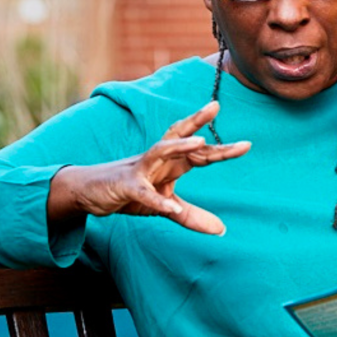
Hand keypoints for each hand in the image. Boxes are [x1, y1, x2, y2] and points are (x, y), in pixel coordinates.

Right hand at [48, 101, 249, 234]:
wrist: (89, 193)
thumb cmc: (128, 193)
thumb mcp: (163, 205)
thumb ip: (191, 215)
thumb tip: (221, 230)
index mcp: (169, 164)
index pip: (198, 153)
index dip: (221, 148)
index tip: (247, 145)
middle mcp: (156, 160)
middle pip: (179, 137)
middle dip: (198, 122)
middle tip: (216, 106)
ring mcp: (139, 170)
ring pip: (160, 152)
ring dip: (180, 147)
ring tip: (200, 144)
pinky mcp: (125, 187)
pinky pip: (142, 193)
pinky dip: (156, 200)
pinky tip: (171, 207)